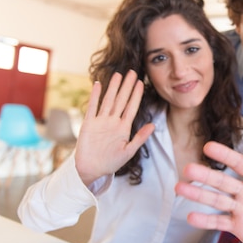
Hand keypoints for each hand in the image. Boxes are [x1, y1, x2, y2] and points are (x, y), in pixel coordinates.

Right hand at [74, 70, 154, 185]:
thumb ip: (140, 138)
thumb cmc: (111, 163)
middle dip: (127, 86)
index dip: (136, 95)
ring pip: (108, 100)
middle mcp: (113, 122)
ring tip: (119, 74)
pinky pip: (92, 107)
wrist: (91, 170)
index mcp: (123, 127)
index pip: (131, 107)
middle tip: (133, 72)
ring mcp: (101, 121)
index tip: (141, 83)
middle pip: (121, 100)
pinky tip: (98, 84)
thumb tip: (153, 125)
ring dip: (113, 87)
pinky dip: (95, 95)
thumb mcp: (128, 151)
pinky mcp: (89, 124)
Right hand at [175, 135, 242, 242]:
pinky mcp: (236, 226)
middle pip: (222, 182)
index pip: (239, 163)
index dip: (225, 155)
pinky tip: (190, 217)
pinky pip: (219, 222)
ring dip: (198, 194)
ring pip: (216, 200)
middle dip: (205, 176)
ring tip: (179, 188)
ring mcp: (239, 209)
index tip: (208, 147)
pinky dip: (205, 221)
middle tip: (187, 168)